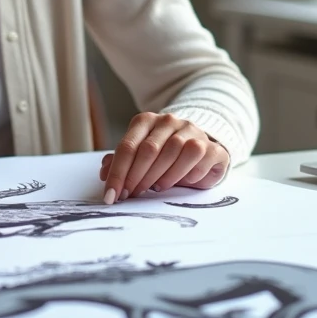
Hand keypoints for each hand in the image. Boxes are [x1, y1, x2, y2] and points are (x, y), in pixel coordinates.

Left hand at [99, 113, 228, 203]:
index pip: (127, 146)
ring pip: (174, 151)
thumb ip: (121, 162)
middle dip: (136, 177)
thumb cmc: (165, 158)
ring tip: (155, 189)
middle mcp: (169, 121)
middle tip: (130, 196)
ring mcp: (192, 131)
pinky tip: (181, 183)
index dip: (118, 173)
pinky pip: (198, 158)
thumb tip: (104, 172)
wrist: (202, 153)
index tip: (111, 195)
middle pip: (149, 149)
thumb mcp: (140, 159)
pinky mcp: (212, 146)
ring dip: (161, 176)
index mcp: (146, 121)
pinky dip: (187, 174)